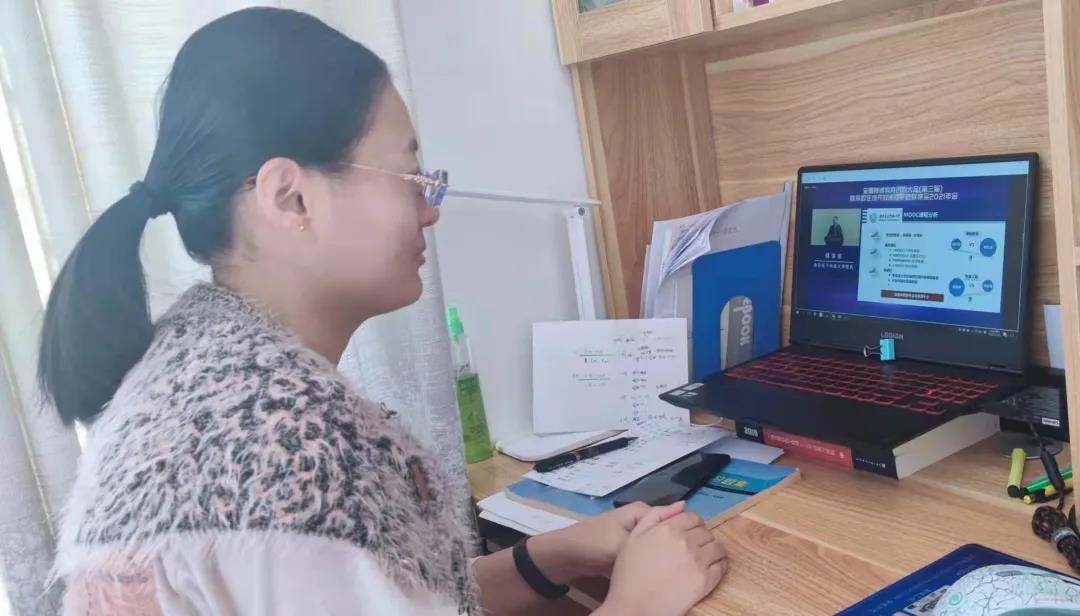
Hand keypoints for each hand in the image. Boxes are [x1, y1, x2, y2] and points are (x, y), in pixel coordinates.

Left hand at [526, 501, 681, 581]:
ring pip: (660, 547)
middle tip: (691, 562)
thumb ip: (655, 527)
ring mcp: (635, 537)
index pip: (677, 518)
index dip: (689, 533)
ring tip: (680, 570)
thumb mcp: (627, 538)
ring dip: (666, 558)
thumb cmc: (596, 543)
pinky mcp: (629, 551)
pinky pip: (648, 557)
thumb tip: (685, 506)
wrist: (566, 558)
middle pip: (669, 534)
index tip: (701, 549)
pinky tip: (663, 576)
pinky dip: (653, 565)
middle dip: (678, 548)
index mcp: (644, 511)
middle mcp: (642, 521)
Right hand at [598, 505, 727, 615]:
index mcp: (668, 528)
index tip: (690, 533)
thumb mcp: (633, 537)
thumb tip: (681, 504)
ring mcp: (698, 561)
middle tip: (695, 548)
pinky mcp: (706, 581)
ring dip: (713, 550)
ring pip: (718, 547)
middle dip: (703, 537)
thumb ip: (655, 516)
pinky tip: (711, 569)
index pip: (692, 517)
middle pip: (706, 532)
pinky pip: (721, 567)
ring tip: (705, 558)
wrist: (633, 607)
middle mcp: (686, 541)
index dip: (693, 524)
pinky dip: (719, 565)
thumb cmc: (628, 573)